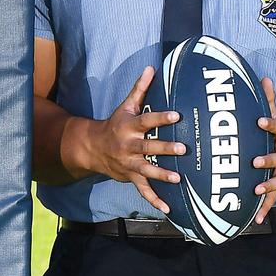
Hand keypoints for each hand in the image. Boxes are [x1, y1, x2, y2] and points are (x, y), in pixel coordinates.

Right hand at [90, 66, 185, 212]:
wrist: (92, 148)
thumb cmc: (115, 123)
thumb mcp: (126, 105)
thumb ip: (140, 88)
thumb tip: (151, 67)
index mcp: (130, 126)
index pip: (147, 120)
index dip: (161, 117)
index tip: (177, 115)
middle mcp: (129, 145)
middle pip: (148, 147)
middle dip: (165, 148)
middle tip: (183, 148)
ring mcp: (129, 163)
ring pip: (146, 170)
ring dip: (162, 174)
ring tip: (178, 178)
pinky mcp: (131, 177)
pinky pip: (143, 190)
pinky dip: (154, 200)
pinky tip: (168, 208)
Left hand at [251, 77, 275, 223]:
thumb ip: (269, 99)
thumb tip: (264, 77)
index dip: (269, 123)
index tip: (259, 120)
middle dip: (266, 160)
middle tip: (254, 161)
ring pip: (275, 181)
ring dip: (266, 186)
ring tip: (255, 190)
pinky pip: (271, 199)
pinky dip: (263, 209)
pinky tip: (255, 220)